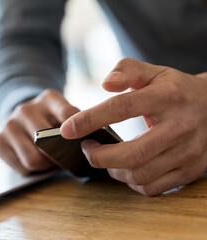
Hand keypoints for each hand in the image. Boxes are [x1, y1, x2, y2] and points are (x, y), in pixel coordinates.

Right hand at [0, 89, 79, 174]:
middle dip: (60, 156)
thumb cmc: (51, 120)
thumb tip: (93, 141)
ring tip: (50, 160)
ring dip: (45, 165)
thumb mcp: (66, 115)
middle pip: (49, 143)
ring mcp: (9, 124)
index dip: (78, 134)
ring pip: (33, 159)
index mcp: (49, 98)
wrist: (22, 116)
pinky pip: (21, 167)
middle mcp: (26, 109)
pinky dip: (31, 170)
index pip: (68, 116)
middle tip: (65, 158)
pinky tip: (34, 159)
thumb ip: (79, 124)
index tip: (83, 145)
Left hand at [61, 58, 206, 195]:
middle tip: (86, 148)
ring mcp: (188, 152)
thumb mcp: (154, 72)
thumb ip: (127, 70)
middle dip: (98, 156)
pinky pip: (153, 187)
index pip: (120, 108)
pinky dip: (131, 182)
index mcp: (166, 96)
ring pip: (140, 174)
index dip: (89, 120)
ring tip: (104, 158)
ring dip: (112, 170)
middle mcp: (179, 126)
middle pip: (130, 153)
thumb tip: (105, 83)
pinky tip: (125, 169)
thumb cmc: (175, 90)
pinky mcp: (191, 170)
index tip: (66, 130)